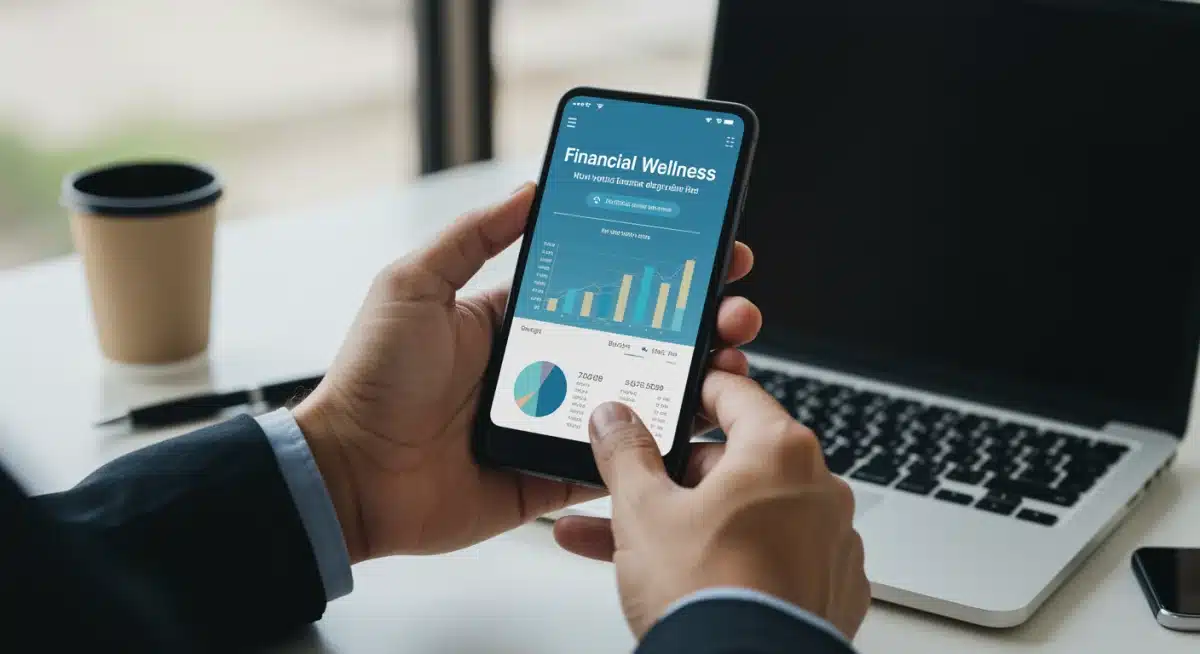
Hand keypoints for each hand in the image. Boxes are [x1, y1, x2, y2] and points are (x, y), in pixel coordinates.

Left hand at [293, 183, 762, 562]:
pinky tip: (698, 428)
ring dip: (692, 380)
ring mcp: (554, 422)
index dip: (657, 270)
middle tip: (736, 308)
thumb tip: (528, 189)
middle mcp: (546, 367)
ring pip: (640, 399)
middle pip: (639, 341)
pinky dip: (658, 449)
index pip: (605, 287)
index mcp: (519, 319)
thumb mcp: (414, 286)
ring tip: (730, 361)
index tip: (705, 251)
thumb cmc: (372, 379)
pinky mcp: (553, 474)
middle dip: (696, 321)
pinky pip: (616, 462)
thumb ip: (472, 237)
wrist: (351, 475)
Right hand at [553, 372, 868, 639]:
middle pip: (737, 461)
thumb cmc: (708, 593)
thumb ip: (626, 453)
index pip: (735, 393)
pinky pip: (772, 559)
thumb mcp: (643, 510)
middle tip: (635, 491)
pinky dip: (731, 560)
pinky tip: (684, 579)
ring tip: (629, 545)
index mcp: (780, 452)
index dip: (694, 393)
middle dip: (677, 477)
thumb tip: (616, 421)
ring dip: (692, 523)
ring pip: (747, 516)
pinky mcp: (830, 589)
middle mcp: (819, 489)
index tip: (671, 399)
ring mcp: (830, 542)